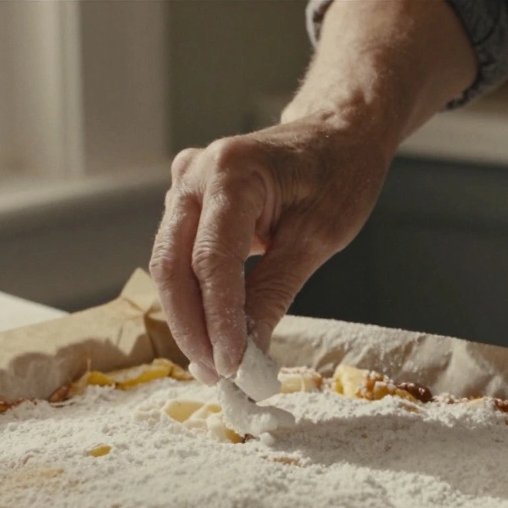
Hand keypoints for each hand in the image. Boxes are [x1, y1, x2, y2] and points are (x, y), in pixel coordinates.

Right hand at [150, 115, 392, 381]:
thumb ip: (274, 294)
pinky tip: (213, 331)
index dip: (217, 319)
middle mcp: (195, 172)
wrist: (338, 132)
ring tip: (216, 364)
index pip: (211, 260)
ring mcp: (184, 184)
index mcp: (231, 170)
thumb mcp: (317, 238)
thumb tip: (249, 355)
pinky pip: (179, 255)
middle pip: (173, 265)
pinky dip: (195, 296)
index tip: (232, 366)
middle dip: (192, 328)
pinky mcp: (187, 201)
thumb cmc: (338, 173)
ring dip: (189, 318)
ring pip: (169, 264)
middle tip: (216, 376)